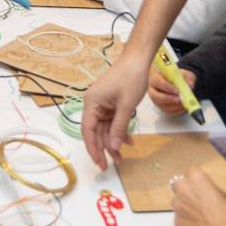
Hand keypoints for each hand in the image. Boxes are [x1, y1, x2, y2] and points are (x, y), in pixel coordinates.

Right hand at [81, 50, 150, 169]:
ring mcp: (103, 104)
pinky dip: (120, 131)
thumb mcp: (126, 105)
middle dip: (104, 148)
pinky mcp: (111, 104)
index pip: (88, 130)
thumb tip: (113, 147)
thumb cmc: (130, 78)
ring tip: (123, 157)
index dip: (92, 148)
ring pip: (105, 129)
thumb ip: (119, 127)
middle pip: (96, 132)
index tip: (99, 163)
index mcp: (92, 103)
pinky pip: (112, 122)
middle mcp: (94, 105)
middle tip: (111, 166)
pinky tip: (129, 141)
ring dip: (114, 142)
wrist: (138, 60)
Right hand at [148, 65, 196, 115]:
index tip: (178, 90)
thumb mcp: (183, 73)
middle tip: (180, 99)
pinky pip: (167, 111)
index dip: (167, 87)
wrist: (173, 81)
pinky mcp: (161, 106)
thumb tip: (190, 85)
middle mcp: (153, 89)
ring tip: (184, 103)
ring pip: (162, 105)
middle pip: (156, 96)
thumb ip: (187, 77)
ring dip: (174, 106)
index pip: (158, 82)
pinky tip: (183, 106)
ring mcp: (156, 99)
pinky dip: (176, 110)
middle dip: (169, 99)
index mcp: (155, 77)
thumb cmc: (176, 77)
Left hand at [171, 168, 225, 225]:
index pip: (191, 171)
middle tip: (198, 200)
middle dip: (186, 191)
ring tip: (200, 216)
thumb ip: (210, 189)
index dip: (197, 180)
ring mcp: (178, 206)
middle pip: (179, 185)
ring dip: (185, 206)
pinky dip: (186, 220)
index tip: (201, 186)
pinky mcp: (176, 221)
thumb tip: (206, 191)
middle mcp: (183, 189)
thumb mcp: (225, 195)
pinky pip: (179, 217)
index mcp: (196, 178)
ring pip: (178, 202)